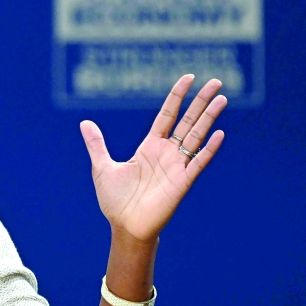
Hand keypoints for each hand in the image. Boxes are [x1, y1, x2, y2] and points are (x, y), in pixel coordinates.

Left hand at [79, 75, 225, 242]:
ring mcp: (176, 167)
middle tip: (217, 81)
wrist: (124, 227)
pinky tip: (219, 134)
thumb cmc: (115, 201)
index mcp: (149, 147)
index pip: (167, 115)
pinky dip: (208, 149)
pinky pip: (198, 163)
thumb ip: (97, 144)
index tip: (189, 78)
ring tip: (222, 98)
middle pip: (187, 121)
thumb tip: (84, 123)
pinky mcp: (182, 183)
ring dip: (209, 118)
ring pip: (196, 136)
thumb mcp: (102, 167)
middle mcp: (166, 153)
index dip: (178, 96)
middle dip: (201, 101)